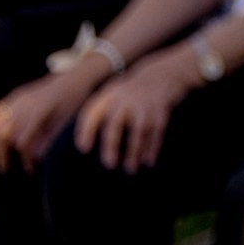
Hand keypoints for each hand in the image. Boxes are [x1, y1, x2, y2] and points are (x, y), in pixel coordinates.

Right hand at [0, 68, 102, 170]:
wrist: (76, 76)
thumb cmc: (75, 99)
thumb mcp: (67, 120)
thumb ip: (51, 139)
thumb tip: (36, 158)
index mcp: (39, 110)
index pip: (22, 142)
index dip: (25, 158)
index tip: (31, 168)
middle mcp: (24, 103)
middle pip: (1, 134)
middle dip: (1, 154)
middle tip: (6, 168)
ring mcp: (18, 97)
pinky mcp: (15, 95)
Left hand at [72, 49, 196, 173]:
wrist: (161, 75)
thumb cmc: (128, 94)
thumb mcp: (110, 95)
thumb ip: (95, 115)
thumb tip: (82, 146)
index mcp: (110, 96)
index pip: (94, 113)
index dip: (87, 130)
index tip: (83, 149)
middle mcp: (126, 100)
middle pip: (116, 124)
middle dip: (112, 144)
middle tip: (109, 164)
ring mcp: (145, 105)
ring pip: (139, 130)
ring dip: (135, 151)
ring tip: (130, 169)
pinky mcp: (161, 111)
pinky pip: (156, 132)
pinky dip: (153, 147)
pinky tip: (148, 161)